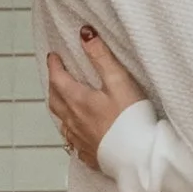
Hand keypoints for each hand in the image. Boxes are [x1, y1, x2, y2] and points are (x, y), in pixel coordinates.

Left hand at [45, 25, 144, 167]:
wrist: (139, 158)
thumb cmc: (131, 119)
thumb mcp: (118, 81)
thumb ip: (100, 56)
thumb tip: (84, 34)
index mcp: (78, 100)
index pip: (58, 78)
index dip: (54, 65)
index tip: (53, 56)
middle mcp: (73, 121)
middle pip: (55, 99)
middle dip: (53, 84)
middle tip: (56, 74)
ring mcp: (80, 139)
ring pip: (61, 120)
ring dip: (59, 106)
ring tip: (64, 99)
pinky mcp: (89, 154)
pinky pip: (73, 139)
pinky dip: (70, 128)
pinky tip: (78, 129)